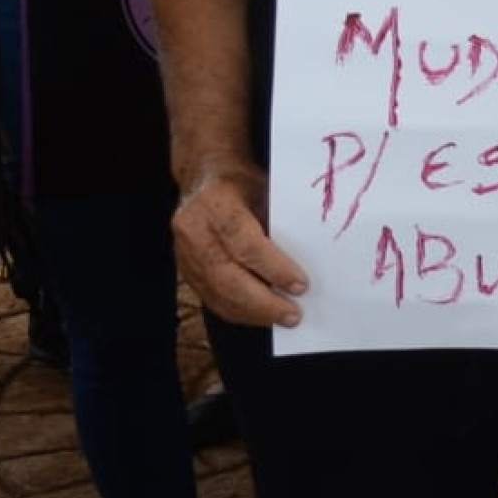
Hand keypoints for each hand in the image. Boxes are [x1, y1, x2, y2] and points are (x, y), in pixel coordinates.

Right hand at [172, 159, 306, 328]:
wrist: (202, 179)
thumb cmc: (242, 182)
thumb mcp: (265, 187)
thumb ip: (280, 220)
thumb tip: (313, 256)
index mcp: (215, 204)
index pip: (245, 243)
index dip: (274, 268)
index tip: (301, 286)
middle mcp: (193, 230)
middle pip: (227, 277)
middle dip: (263, 302)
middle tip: (294, 314)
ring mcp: (184, 253)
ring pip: (217, 293)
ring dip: (251, 313)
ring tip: (282, 318)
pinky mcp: (184, 270)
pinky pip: (210, 298)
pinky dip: (237, 310)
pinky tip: (259, 316)